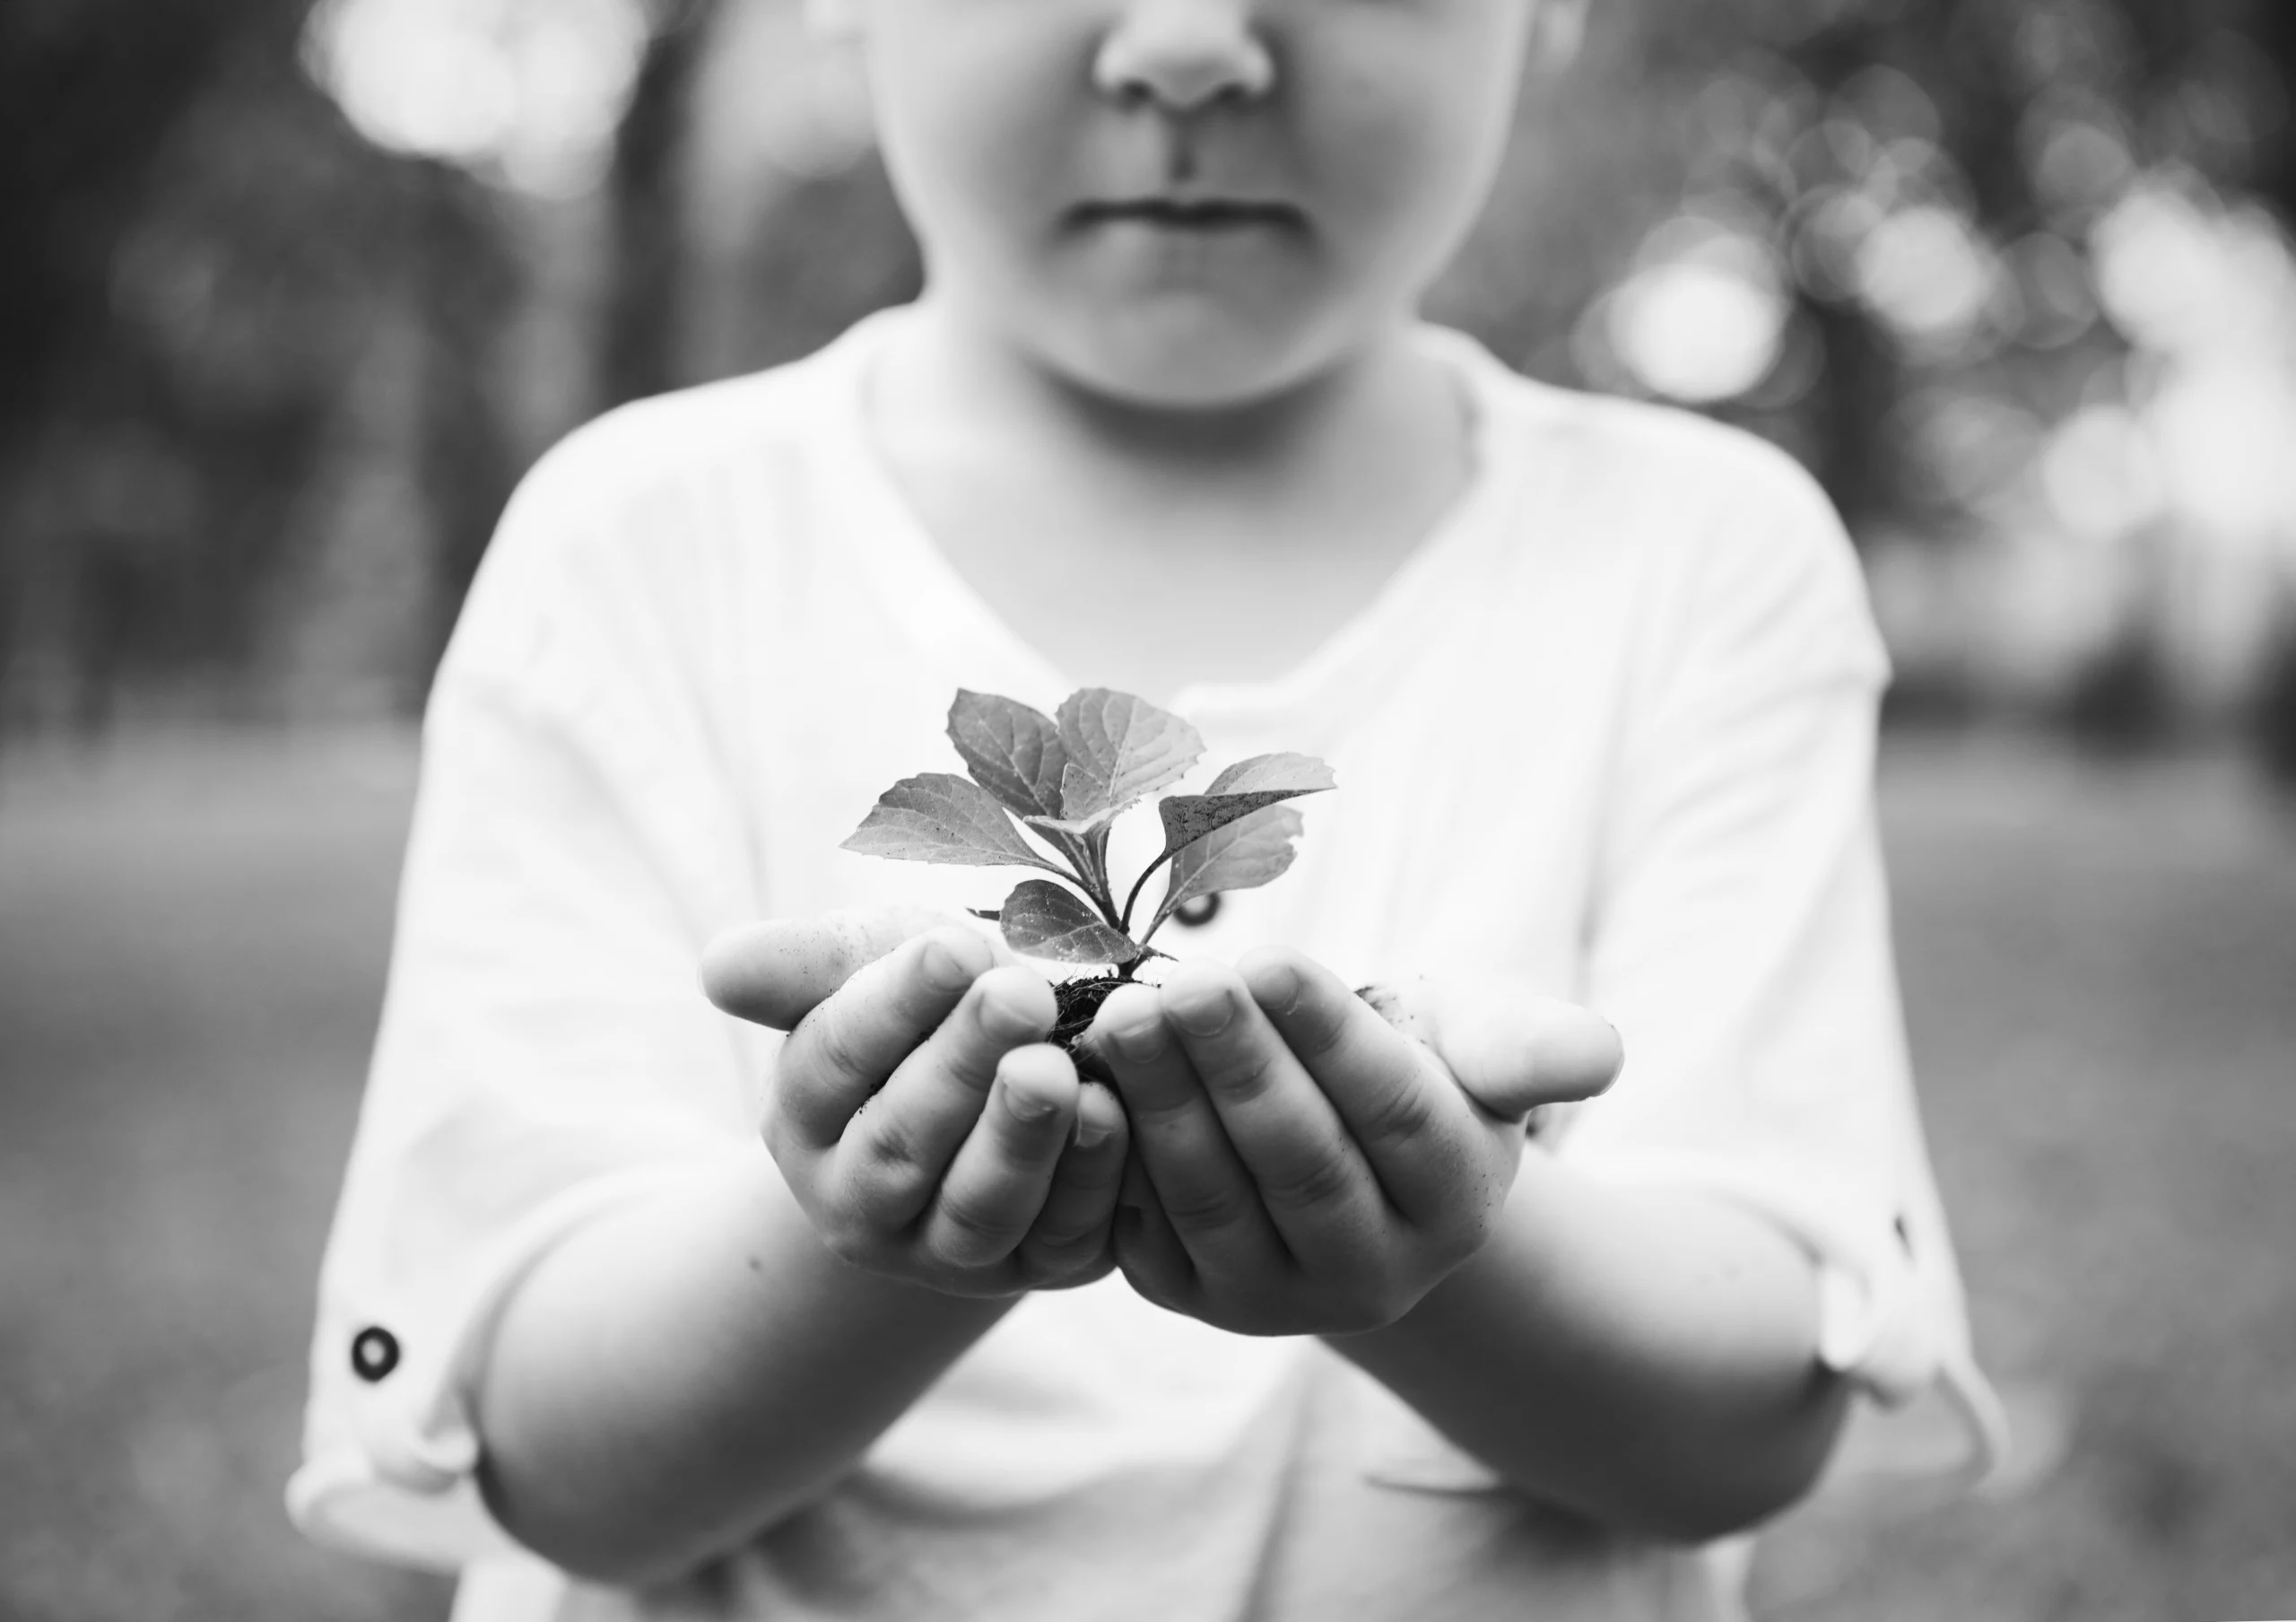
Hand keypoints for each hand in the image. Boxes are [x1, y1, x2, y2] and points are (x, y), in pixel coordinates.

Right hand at [701, 911, 1130, 1297]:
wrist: (1018, 1065)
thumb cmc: (935, 1003)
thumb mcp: (869, 965)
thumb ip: (801, 966)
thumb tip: (718, 970)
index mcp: (806, 1117)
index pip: (834, 1060)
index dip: (893, 1004)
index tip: (953, 948)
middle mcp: (863, 1201)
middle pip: (902, 1142)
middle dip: (963, 1066)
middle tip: (1020, 994)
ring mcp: (949, 1248)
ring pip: (978, 1208)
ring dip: (1020, 1138)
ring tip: (1055, 1068)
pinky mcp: (1041, 1263)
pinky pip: (1064, 1234)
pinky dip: (1089, 1178)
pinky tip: (1112, 1111)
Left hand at [1089, 949, 1619, 1336]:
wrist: (1342, 1145)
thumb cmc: (1420, 1065)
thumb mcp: (1481, 1042)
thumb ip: (1530, 1044)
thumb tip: (1598, 1056)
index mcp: (1457, 1203)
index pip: (1394, 1115)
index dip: (1330, 1041)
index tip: (1270, 961)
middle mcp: (1374, 1273)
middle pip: (1299, 1162)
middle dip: (1235, 1068)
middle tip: (1179, 983)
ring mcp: (1274, 1296)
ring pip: (1213, 1197)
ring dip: (1161, 1103)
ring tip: (1121, 1014)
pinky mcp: (1187, 1292)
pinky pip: (1143, 1227)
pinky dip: (1109, 1152)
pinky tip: (1078, 1077)